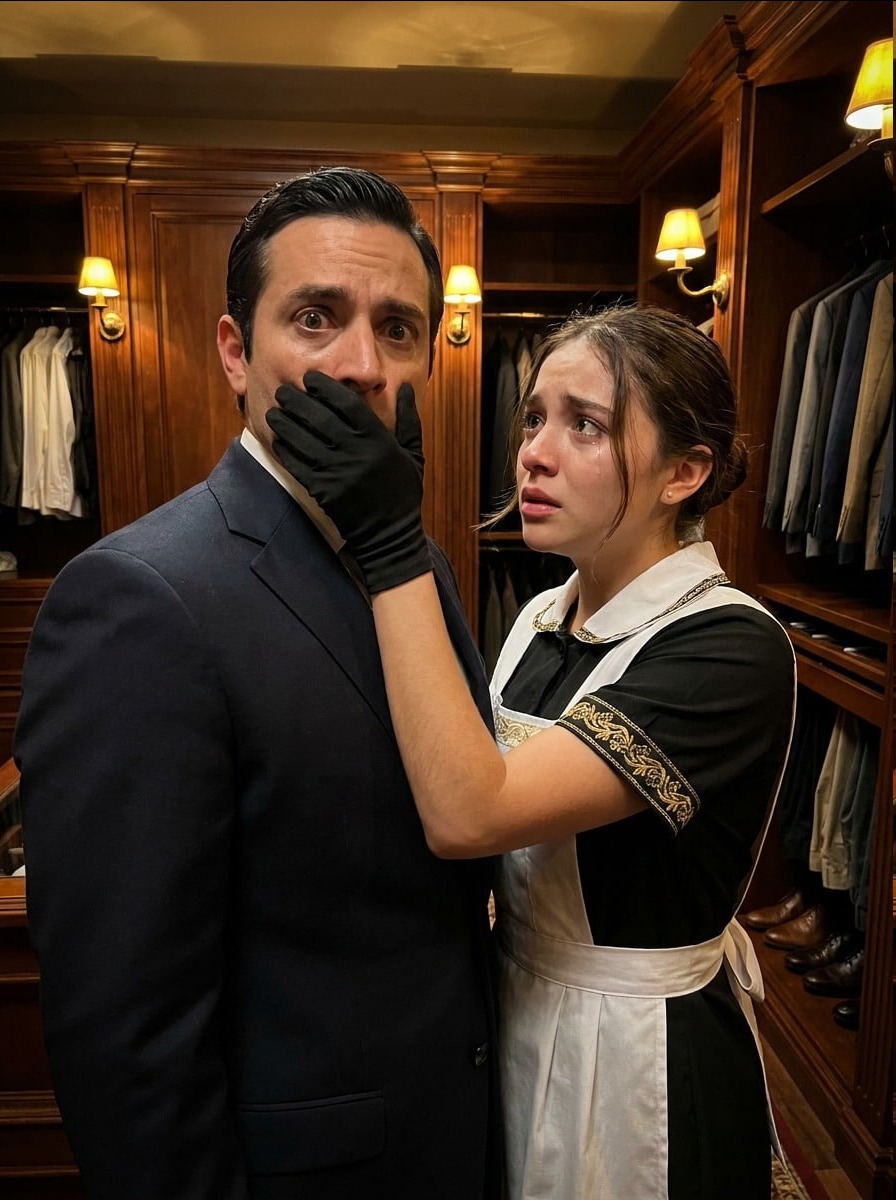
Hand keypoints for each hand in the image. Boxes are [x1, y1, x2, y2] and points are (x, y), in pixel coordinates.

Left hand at [266, 372, 431, 592]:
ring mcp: (337, 473)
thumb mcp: (413, 454)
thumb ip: (409, 420)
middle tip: (283, 390)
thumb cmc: (402, 492)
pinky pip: (297, 465)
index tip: (310, 378)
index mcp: (379, 440)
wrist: (390, 535)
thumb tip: (408, 388)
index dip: (326, 388)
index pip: (348, 404)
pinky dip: (285, 450)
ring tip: (273, 411)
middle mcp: (356, 453)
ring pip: (303, 440)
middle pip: (319, 418)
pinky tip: (276, 439)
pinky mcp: (323, 491)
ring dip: (285, 423)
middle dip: (298, 401)